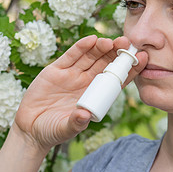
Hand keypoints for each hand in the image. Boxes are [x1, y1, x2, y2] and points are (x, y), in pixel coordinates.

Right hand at [14, 35, 147, 151]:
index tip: (142, 59)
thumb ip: (75, 123)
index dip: (128, 69)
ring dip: (101, 47)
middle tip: (128, 43)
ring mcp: (70, 75)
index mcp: (94, 96)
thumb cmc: (51, 131)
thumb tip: (84, 115)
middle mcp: (85, 83)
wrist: (29, 128)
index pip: (115, 80)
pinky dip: (80, 47)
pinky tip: (91, 40)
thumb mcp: (65, 129)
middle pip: (105, 64)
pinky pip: (70, 56)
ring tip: (111, 41)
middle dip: (116, 53)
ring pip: (90, 57)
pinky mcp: (55, 70)